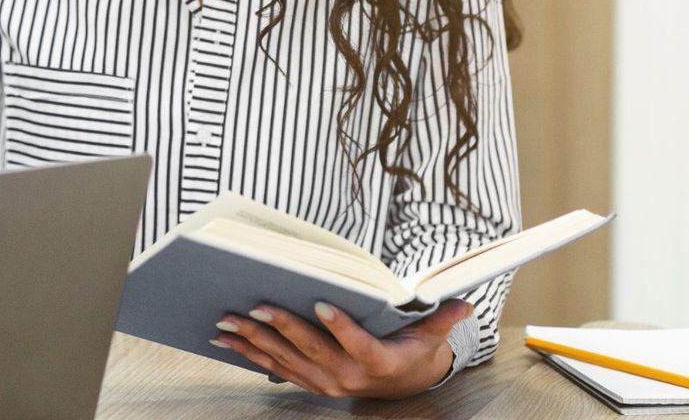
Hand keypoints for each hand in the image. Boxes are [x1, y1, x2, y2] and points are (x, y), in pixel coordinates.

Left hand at [211, 298, 470, 399]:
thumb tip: (463, 303)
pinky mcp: (310, 383)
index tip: (320, 303)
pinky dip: (250, 353)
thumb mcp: (430, 336)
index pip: (357, 344)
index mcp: (378, 362)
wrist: (403, 385)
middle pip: (311, 350)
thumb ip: (441, 318)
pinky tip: (226, 339)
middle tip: (255, 306)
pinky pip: (276, 368)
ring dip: (253, 341)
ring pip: (285, 360)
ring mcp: (326, 383)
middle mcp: (349, 377)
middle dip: (281, 327)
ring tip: (225, 322)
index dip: (340, 326)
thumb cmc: (413, 351)